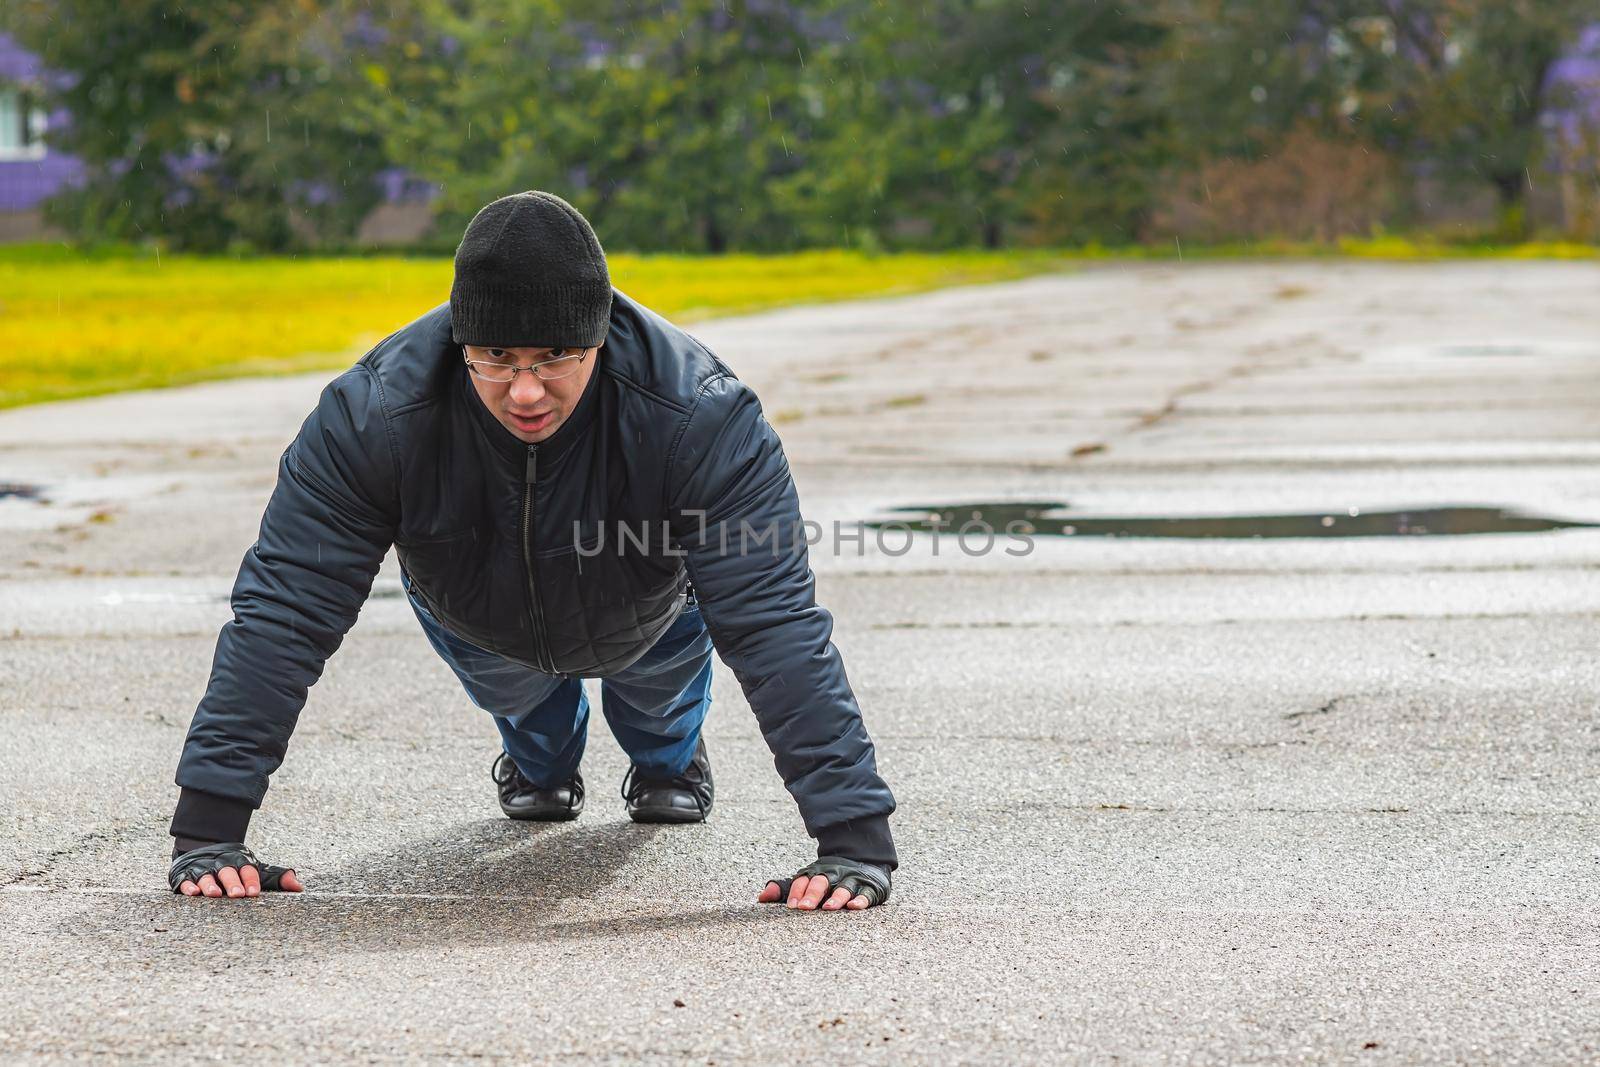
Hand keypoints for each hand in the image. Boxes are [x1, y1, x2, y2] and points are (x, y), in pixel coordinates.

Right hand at [168, 842, 302, 897]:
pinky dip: (188, 886)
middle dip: (233, 883)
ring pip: (206, 876)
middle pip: (228, 872)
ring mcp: (203, 869)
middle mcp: (222, 863)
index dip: (251, 880)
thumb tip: (299, 888)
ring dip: (210, 885)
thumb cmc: (237, 867)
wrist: (205, 846)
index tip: (254, 893)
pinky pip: (186, 880)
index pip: (248, 869)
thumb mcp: (258, 870)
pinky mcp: (185, 875)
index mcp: (240, 861)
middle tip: (237, 895)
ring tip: (215, 894)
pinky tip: (193, 892)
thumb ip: (276, 878)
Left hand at [757, 855, 890, 911]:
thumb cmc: (830, 878)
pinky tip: (854, 907)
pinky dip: (860, 900)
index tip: (791, 906)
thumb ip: (785, 889)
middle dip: (813, 894)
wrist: (865, 859)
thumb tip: (761, 898)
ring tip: (828, 908)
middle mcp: (833, 874)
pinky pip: (866, 893)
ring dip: (836, 897)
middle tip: (805, 908)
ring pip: (843, 888)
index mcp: (816, 872)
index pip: (803, 880)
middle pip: (821, 882)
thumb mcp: (807, 882)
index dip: (796, 892)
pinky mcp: (869, 887)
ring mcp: (852, 880)